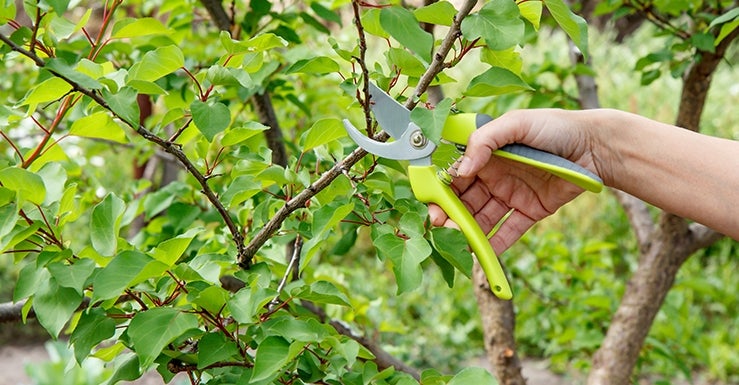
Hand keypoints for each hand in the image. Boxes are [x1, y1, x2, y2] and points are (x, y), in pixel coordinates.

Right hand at [428, 109, 603, 253]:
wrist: (595, 145)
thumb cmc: (555, 126)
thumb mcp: (516, 123)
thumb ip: (484, 141)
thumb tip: (461, 170)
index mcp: (486, 154)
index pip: (456, 176)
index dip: (442, 191)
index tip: (432, 205)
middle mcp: (495, 176)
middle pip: (465, 201)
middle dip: (450, 216)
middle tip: (440, 228)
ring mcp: (512, 195)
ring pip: (483, 219)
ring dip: (469, 232)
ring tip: (458, 243)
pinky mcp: (530, 211)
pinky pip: (509, 231)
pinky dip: (495, 245)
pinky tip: (482, 255)